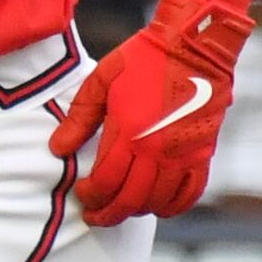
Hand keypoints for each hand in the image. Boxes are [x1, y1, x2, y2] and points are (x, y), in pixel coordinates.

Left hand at [50, 0, 249, 226]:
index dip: (90, 196)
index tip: (82, 194)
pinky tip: (158, 206)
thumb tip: (58, 148)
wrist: (194, 45)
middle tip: (94, 216)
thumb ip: (79, 118)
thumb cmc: (146, 57)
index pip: (105, 182)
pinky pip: (189, 193)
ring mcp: (182, 154)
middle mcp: (156, 149)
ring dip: (136, 212)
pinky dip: (173, 207)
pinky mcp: (203, 153)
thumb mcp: (102, 80)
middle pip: (129, 201)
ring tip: (122, 208)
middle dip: (107, 214)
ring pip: (157, 202)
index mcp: (129, 132)